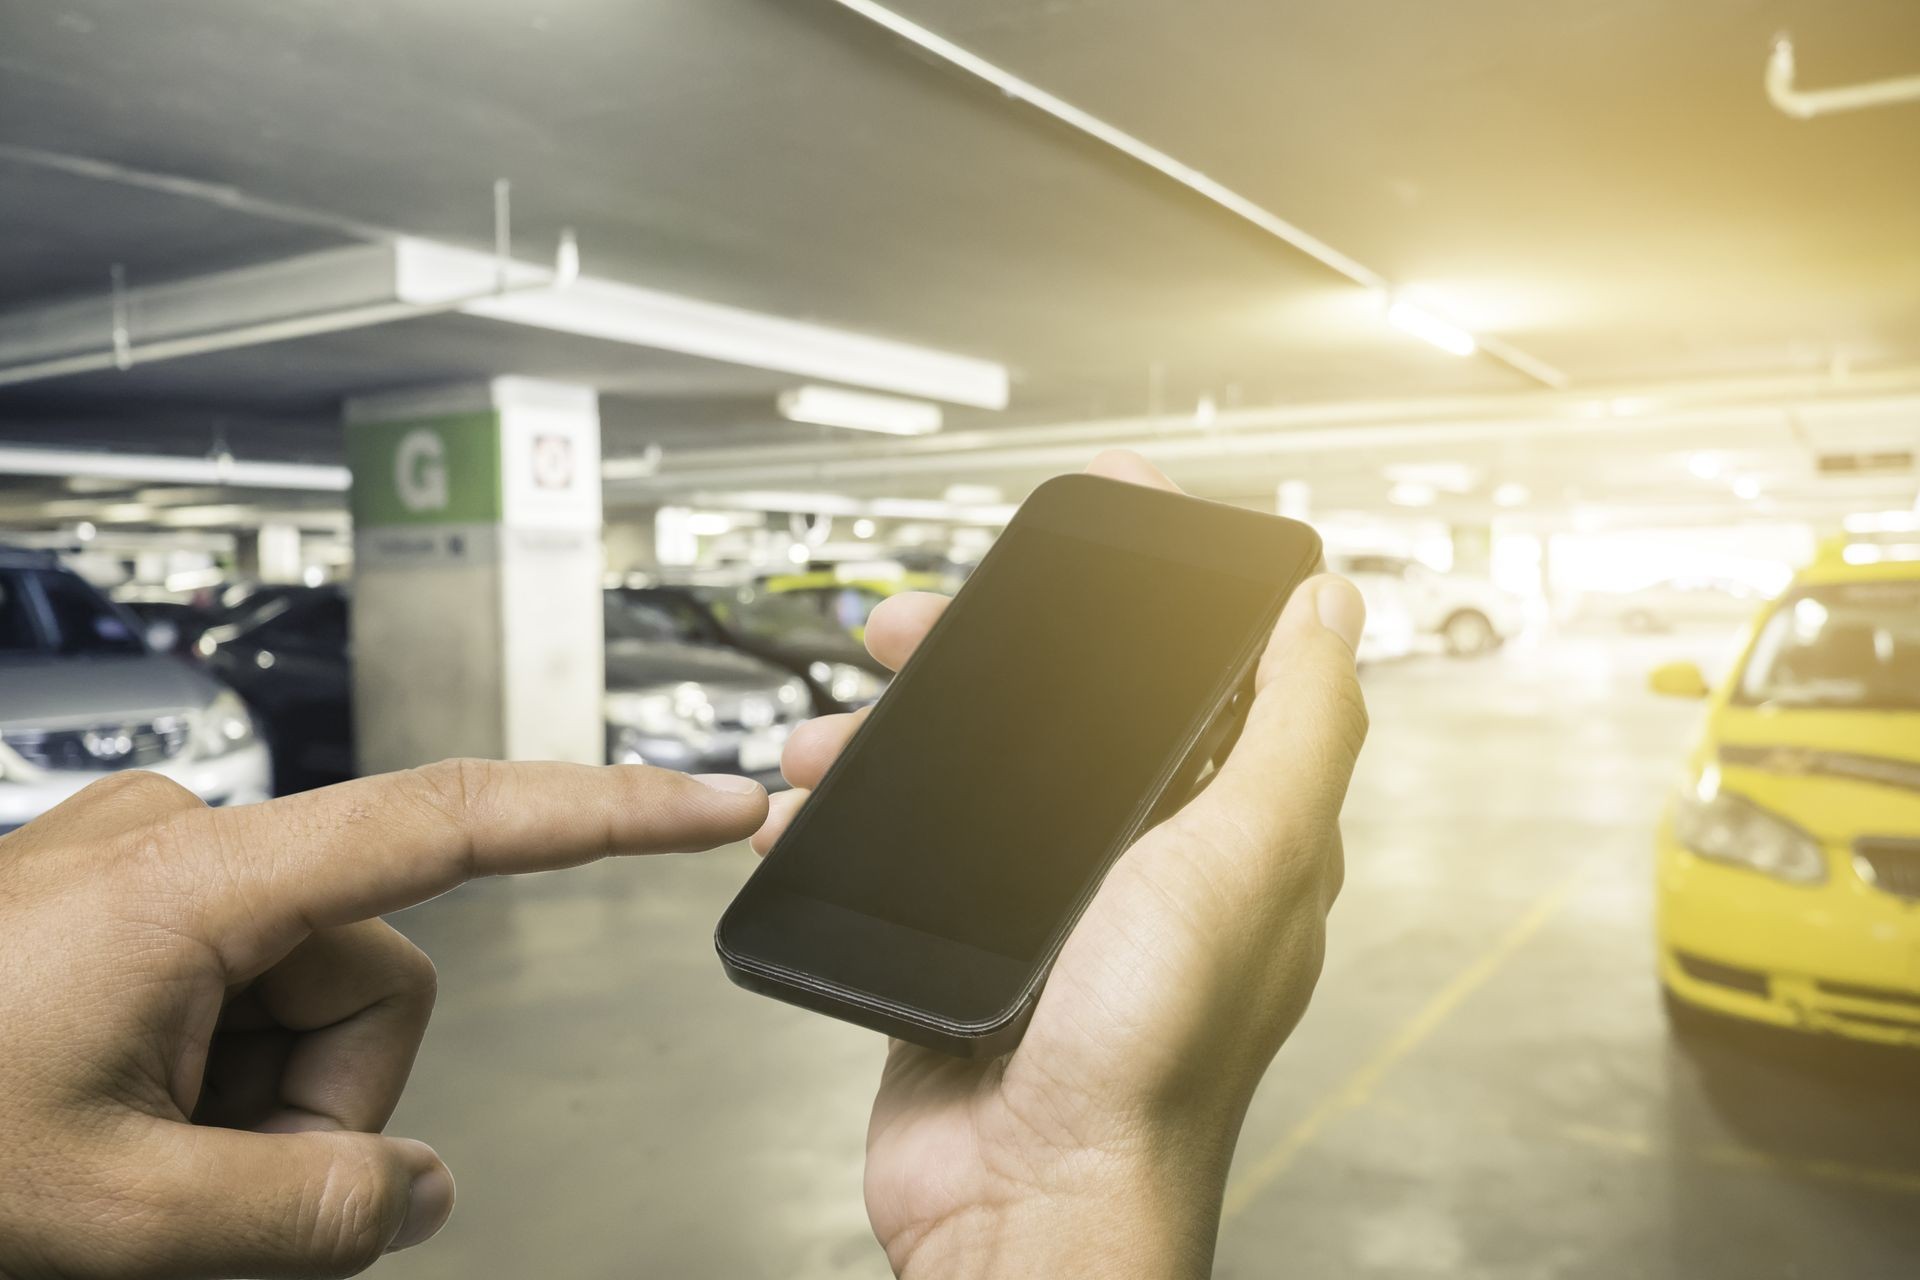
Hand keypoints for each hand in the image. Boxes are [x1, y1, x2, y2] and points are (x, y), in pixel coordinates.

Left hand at [0, 760, 765, 1277]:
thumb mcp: (109, 1214)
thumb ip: (299, 1216)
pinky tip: (114, 1132)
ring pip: (302, 1007)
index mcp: (200, 880)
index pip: (460, 819)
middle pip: (372, 984)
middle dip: (317, 1110)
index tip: (716, 804)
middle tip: (200, 1203)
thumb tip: (416, 1192)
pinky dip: (208, 1087)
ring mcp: (145, 876)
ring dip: (254, 1111)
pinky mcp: (116, 910)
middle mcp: (185, 845)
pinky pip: (233, 998)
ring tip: (133, 1176)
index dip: (610, 813)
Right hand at [753, 451, 1367, 1278]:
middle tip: (922, 621)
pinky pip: (913, 845)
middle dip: (987, 652)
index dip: (1157, 587)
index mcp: (1232, 830)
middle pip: (1068, 709)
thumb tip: (1332, 612)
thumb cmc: (1148, 1059)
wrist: (1025, 1199)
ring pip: (976, 770)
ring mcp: (1056, 902)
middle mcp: (1150, 859)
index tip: (1111, 517)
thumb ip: (1296, 730)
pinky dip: (859, 810)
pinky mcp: (973, 942)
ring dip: (901, 729)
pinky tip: (819, 800)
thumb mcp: (1243, 862)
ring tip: (841, 726)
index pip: (1206, 672)